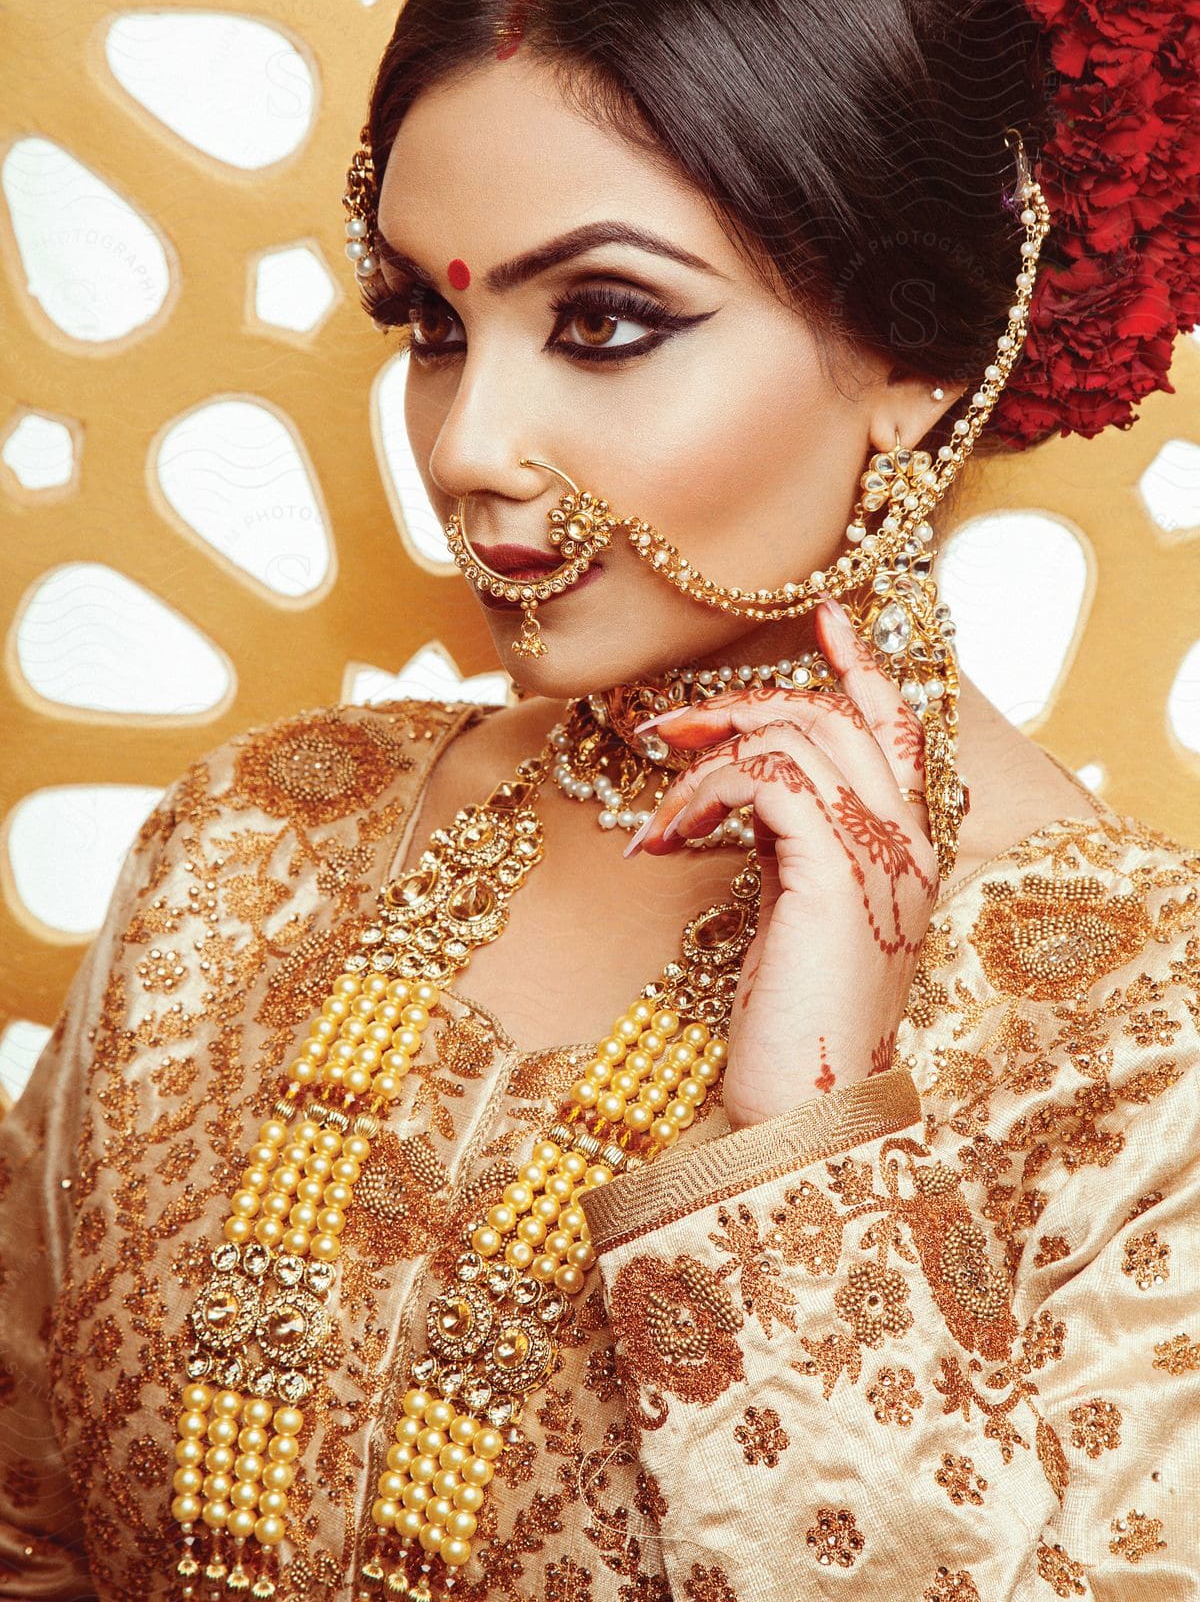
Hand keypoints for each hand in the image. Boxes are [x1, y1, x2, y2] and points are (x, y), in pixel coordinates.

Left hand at [625, 597, 939, 1128]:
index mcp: (905, 846)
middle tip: (669, 730)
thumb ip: (794, 841)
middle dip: (745, 704)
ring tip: (659, 822)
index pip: (898, 729)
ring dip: (706, 767)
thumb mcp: (797, 910)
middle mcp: (908, 839)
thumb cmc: (794, 1019)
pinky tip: (666, 843)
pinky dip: (704, 798)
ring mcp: (880, 850)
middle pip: (836, 717)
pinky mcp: (837, 867)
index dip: (862, 666)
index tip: (825, 616)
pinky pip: (767, 779)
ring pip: (794, 739)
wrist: (805, 1106)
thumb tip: (743, 788)